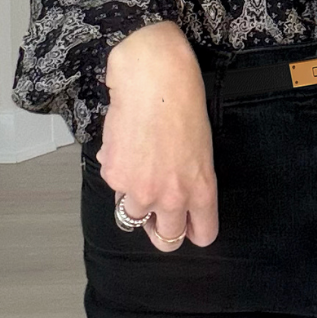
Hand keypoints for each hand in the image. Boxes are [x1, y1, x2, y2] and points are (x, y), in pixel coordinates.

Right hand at [97, 20, 218, 253]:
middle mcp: (172, 197)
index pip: (202, 234)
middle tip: (156, 216)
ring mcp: (141, 192)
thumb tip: (166, 196)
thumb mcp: (200, 147)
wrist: (153, 78)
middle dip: (161, 231)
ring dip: (134, 198)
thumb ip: (187, 178)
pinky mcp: (115, 178)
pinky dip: (117, 171)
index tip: (189, 228)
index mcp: (201, 189)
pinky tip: (125, 145)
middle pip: (167, 240)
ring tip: (138, 166)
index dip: (194, 232)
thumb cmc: (182, 101)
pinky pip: (114, 186)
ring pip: (133, 216)